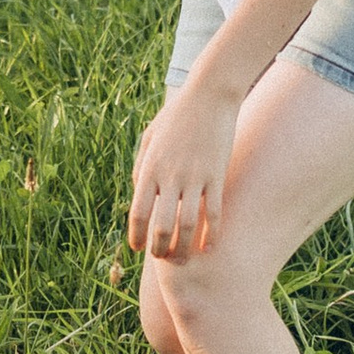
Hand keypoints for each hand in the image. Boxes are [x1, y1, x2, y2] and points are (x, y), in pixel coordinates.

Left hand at [129, 86, 239, 263]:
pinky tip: (208, 247)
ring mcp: (194, 177)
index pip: (137, 213)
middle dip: (159, 249)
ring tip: (182, 260)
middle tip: (162, 259)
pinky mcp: (217, 175)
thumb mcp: (150, 136)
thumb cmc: (177, 114)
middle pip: (161, 226)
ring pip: (186, 226)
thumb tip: (138, 193)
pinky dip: (210, 234)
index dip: (136, 236)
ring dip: (183, 249)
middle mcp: (169, 176)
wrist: (209, 93)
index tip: (138, 249)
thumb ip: (141, 166)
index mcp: (150, 167)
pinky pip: (213, 213)